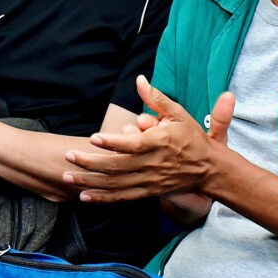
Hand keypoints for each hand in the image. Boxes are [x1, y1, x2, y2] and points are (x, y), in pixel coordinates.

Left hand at [63, 75, 234, 202]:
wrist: (209, 169)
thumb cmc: (192, 137)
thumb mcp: (178, 113)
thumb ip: (156, 98)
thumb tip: (139, 79)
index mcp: (159, 143)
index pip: (133, 144)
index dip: (113, 142)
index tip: (93, 138)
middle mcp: (152, 164)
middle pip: (117, 166)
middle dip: (90, 162)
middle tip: (69, 155)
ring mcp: (149, 181)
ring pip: (116, 184)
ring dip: (90, 182)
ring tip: (67, 176)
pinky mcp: (148, 192)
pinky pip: (122, 197)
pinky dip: (103, 198)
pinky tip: (84, 196)